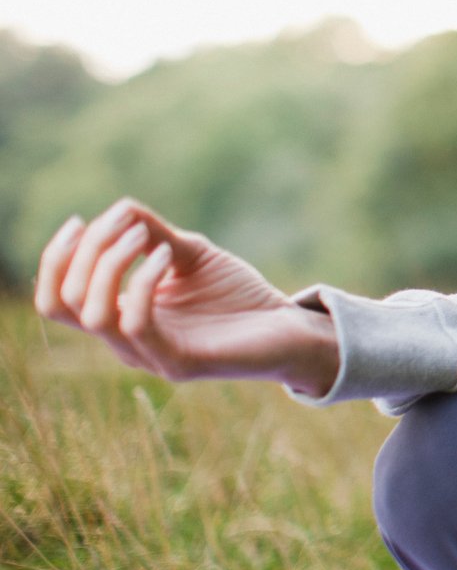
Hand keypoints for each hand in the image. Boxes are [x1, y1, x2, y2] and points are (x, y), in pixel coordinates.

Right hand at [33, 196, 340, 394]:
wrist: (287, 327)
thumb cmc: (238, 294)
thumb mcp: (190, 255)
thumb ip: (153, 236)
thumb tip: (120, 207)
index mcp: (119, 317)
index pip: (57, 298)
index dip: (55, 259)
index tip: (80, 220)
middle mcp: (125, 341)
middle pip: (65, 302)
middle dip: (85, 252)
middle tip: (125, 220)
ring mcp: (148, 356)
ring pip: (93, 314)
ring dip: (110, 264)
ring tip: (143, 234)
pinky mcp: (177, 362)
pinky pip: (138, 324)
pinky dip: (143, 281)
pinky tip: (166, 254)